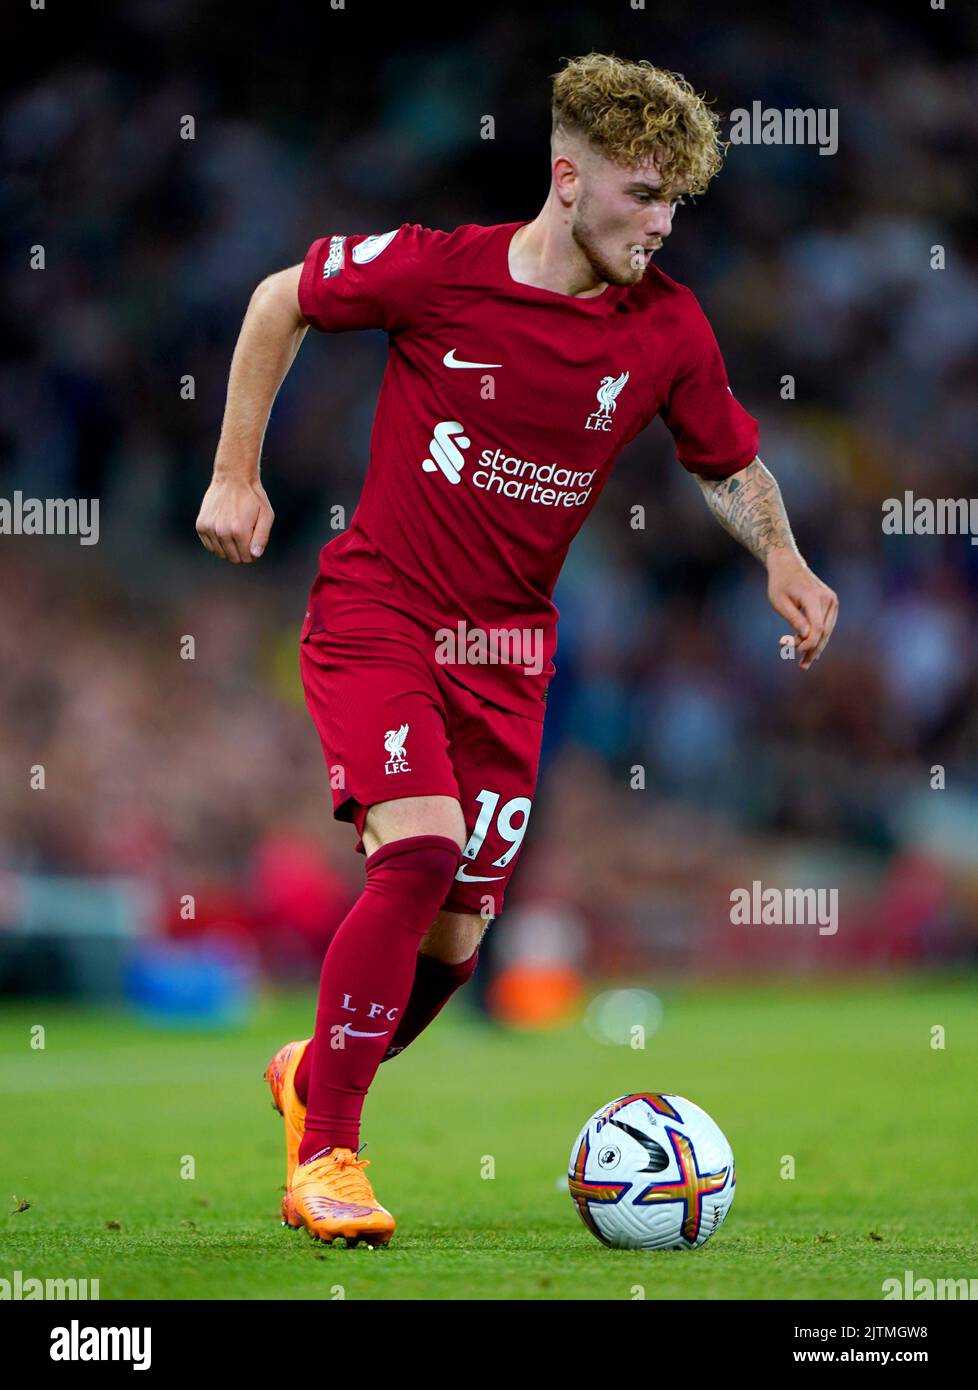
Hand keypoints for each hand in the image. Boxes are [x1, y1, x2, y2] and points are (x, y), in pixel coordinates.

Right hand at [195, 475, 273, 563]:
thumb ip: (262, 537)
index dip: (252, 554)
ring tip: (235, 532)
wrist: (233, 478)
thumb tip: (255, 555)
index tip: (254, 544)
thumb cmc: (252, 497)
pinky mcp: (201, 525)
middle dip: (241, 552)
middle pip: (233, 558)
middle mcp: (222, 531)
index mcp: (239, 531)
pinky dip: (217, 543)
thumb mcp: (266, 515)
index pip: (246, 557)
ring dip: (229, 548)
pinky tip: (224, 531)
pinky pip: (209, 546)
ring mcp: (209, 529)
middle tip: (245, 538)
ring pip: (220, 553)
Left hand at [766, 548, 837, 669]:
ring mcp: (832, 600)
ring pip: (827, 630)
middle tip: (802, 666)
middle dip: (812, 650)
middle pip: (824, 632)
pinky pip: (826, 624)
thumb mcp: (780, 602)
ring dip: (816, 646)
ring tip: (804, 663)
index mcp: (814, 597)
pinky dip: (819, 637)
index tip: (794, 650)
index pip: (817, 627)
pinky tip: (811, 651)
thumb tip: (806, 636)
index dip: (808, 643)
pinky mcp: (831, 603)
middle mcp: (828, 599)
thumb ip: (794, 619)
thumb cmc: (779, 584)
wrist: (787, 565)